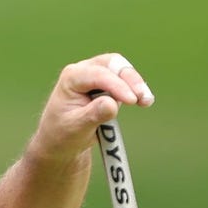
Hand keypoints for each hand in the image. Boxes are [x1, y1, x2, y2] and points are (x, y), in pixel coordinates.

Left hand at [29, 53, 154, 163]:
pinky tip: (144, 102)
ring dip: (136, 84)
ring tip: (146, 102)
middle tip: (141, 97)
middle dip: (130, 79)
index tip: (131, 101)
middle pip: (112, 65)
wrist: (60, 142)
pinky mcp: (108, 85)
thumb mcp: (76, 128)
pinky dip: (135, 91)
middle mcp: (84, 71)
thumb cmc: (63, 135)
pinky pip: (125, 82)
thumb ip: (93, 115)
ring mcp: (96, 76)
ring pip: (121, 71)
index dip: (117, 86)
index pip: (98, 75)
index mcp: (71, 78)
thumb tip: (112, 104)